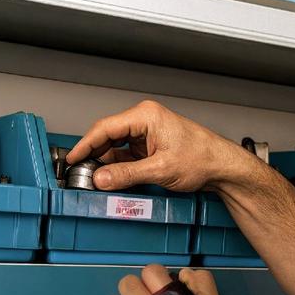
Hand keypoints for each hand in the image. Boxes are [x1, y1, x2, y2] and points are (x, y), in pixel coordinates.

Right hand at [67, 100, 248, 192]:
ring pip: (116, 147)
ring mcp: (147, 134)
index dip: (85, 144)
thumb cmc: (202, 158)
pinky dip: (118, 167)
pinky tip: (111, 178)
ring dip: (106, 163)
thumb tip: (101, 178)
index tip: (72, 158)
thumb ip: (127, 174)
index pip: (105, 128)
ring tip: (95, 179)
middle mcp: (145, 121)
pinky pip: (126, 155)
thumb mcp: (161, 170)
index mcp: (146, 116)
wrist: (222, 166)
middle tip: (80, 172)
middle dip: (93, 155)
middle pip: (108, 136)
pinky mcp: (150, 146)